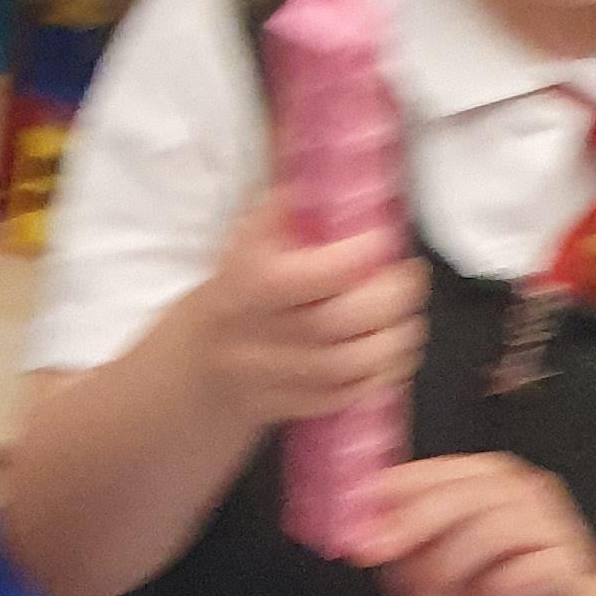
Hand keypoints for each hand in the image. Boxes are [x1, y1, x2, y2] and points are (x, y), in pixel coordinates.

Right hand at [184, 195, 424, 429]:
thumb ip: (268, 225)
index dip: (347, 259)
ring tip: (408, 322)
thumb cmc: (228, 303)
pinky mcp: (283, 410)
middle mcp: (249, 336)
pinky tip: (392, 357)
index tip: (381, 238)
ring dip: (388, 343)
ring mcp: (265, 378)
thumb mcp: (235, 258)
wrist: (187, 375)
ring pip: (340, 366)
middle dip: (384, 301)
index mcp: (237, 290)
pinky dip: (374, 379)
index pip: (294, 277)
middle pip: (328, 324)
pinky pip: (337, 398)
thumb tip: (300, 185)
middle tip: (408, 280)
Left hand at [364, 453, 595, 595]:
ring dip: (452, 569)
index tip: (362, 518)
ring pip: (492, 531)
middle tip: (385, 558)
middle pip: (462, 495)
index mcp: (481, 480)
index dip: (394, 494)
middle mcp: (519, 491)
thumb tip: (363, 532)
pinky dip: (496, 591)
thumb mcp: (425, 570)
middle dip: (416, 528)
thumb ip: (397, 546)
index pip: (434, 471)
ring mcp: (550, 523)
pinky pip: (526, 570)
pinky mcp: (569, 562)